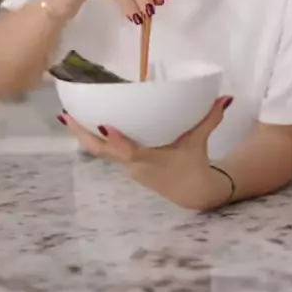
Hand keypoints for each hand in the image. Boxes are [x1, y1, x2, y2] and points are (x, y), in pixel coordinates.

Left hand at [60, 95, 233, 209]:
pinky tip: (84, 122)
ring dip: (82, 136)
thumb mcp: (200, 141)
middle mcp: (133, 165)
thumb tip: (225, 97)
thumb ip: (210, 118)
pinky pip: (105, 151)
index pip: (129, 152)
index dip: (116, 141)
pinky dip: (93, 138)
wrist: (192, 194)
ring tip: (67, 115)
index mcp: (150, 160)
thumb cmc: (193, 165)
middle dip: (82, 135)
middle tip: (65, 116)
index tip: (103, 126)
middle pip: (102, 152)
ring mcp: (126, 167)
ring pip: (99, 152)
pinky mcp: (125, 165)